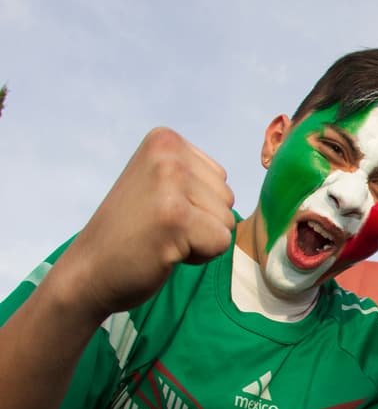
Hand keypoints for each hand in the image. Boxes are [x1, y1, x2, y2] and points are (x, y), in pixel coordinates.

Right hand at [55, 128, 234, 319]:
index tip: (160, 209)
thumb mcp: (161, 183)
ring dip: (199, 238)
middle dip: (201, 221)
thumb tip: (257, 174)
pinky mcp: (176, 217)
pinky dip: (198, 256)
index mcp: (165, 139)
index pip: (220, 179)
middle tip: (159, 227)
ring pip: (227, 221)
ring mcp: (170, 183)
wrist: (89, 269)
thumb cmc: (132, 231)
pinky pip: (221, 242)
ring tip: (161, 236)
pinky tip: (164, 250)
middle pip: (227, 198)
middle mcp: (168, 153)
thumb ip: (196, 175)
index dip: (197, 204)